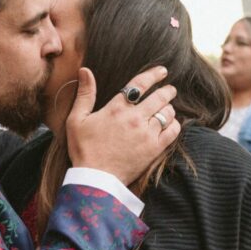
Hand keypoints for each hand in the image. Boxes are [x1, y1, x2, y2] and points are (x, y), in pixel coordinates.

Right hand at [65, 67, 180, 184]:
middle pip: (159, 96)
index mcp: (117, 108)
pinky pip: (173, 131)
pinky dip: (174, 124)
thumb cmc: (84, 150)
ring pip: (167, 113)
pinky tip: (170, 124)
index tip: (162, 71)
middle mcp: (135, 118)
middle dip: (167, 90)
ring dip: (169, 107)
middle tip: (170, 89)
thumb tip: (85, 70)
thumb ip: (85, 94)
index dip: (154, 74)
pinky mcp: (154, 149)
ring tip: (167, 107)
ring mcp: (147, 134)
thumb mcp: (76, 120)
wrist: (96, 179)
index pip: (140, 84)